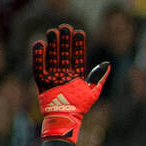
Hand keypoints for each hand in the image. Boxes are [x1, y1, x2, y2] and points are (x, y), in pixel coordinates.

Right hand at [31, 24, 109, 143]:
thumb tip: (107, 64)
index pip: (78, 56)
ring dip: (53, 44)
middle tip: (65, 26)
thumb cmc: (81, 107)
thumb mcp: (93, 92)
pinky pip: (39, 66)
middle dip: (65, 40)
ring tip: (53, 31)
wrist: (66, 118)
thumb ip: (99, 77)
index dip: (78, 44)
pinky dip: (38, 56)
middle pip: (64, 53)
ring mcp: (53, 76)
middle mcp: (64, 73)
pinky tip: (39, 43)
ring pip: (52, 56)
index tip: (79, 32)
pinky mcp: (42, 81)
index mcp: (76, 75)